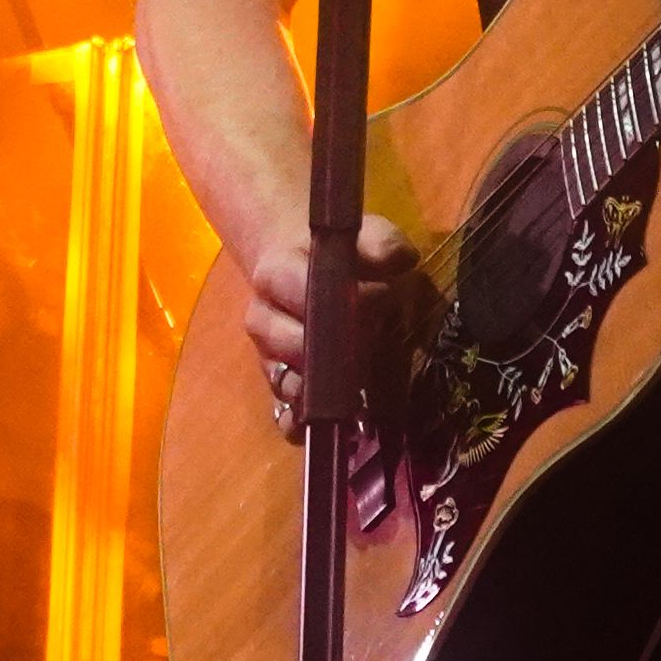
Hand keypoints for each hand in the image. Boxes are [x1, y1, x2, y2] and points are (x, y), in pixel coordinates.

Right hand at [242, 213, 413, 438]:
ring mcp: (268, 356)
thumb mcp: (366, 234)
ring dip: (323, 389)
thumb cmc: (340, 252)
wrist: (302, 264)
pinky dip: (301, 422)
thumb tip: (397, 262)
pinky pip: (282, 412)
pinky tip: (326, 425)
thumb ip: (383, 244)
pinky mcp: (279, 386)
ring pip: (287, 381)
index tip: (382, 296)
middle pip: (293, 343)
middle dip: (336, 348)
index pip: (301, 291)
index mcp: (275, 274)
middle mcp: (262, 319)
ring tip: (357, 391)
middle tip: (373, 343)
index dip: (343, 297)